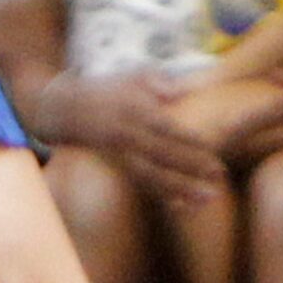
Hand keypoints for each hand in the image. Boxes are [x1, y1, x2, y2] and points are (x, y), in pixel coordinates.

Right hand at [40, 72, 225, 203]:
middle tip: (219, 176)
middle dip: (191, 167)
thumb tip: (181, 90)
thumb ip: (157, 81)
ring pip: (151, 175)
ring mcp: (119, 153)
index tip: (214, 147)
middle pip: (161, 154)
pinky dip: (163, 195)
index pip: (164, 126)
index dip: (188, 138)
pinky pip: (142, 183)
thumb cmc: (106, 90)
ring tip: (206, 199)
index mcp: (132, 109)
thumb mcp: (130, 76)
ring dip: (180, 188)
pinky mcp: (117, 166)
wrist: (63, 110)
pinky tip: (184, 206)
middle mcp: (125, 134)